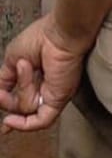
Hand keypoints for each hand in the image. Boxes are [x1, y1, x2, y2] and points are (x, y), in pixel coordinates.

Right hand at [0, 14, 86, 132]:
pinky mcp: (59, 99)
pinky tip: (10, 121)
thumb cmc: (41, 38)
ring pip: (26, 109)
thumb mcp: (12, 60)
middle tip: (6, 84)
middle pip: (20, 106)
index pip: (21, 99)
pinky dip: (24, 125)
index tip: (0, 122)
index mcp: (37, 77)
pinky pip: (41, 121)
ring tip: (27, 65)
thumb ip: (5, 79)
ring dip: (22, 87)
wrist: (59, 33)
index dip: (7, 107)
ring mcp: (53, 95)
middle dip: (7, 99)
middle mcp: (46, 88)